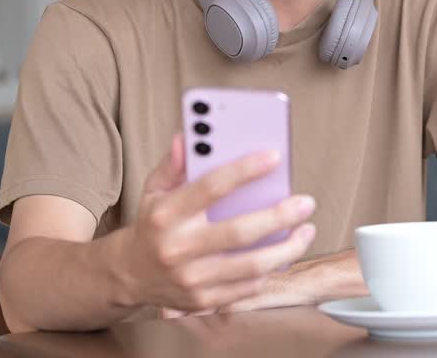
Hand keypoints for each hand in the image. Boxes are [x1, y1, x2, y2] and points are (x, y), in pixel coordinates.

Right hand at [110, 134, 317, 313]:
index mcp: (167, 214)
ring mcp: (191, 278)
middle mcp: (178, 248)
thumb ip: (174, 164)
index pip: (211, 188)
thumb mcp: (154, 189)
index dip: (245, 170)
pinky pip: (247, 287)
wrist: (129, 274)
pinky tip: (282, 255)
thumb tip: (189, 136)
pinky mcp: (202, 301)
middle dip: (280, 217)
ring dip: (287, 249)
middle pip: (239, 232)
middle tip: (306, 203)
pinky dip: (270, 270)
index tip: (274, 158)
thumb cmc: (152, 225)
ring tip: (307, 231)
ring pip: (251, 266)